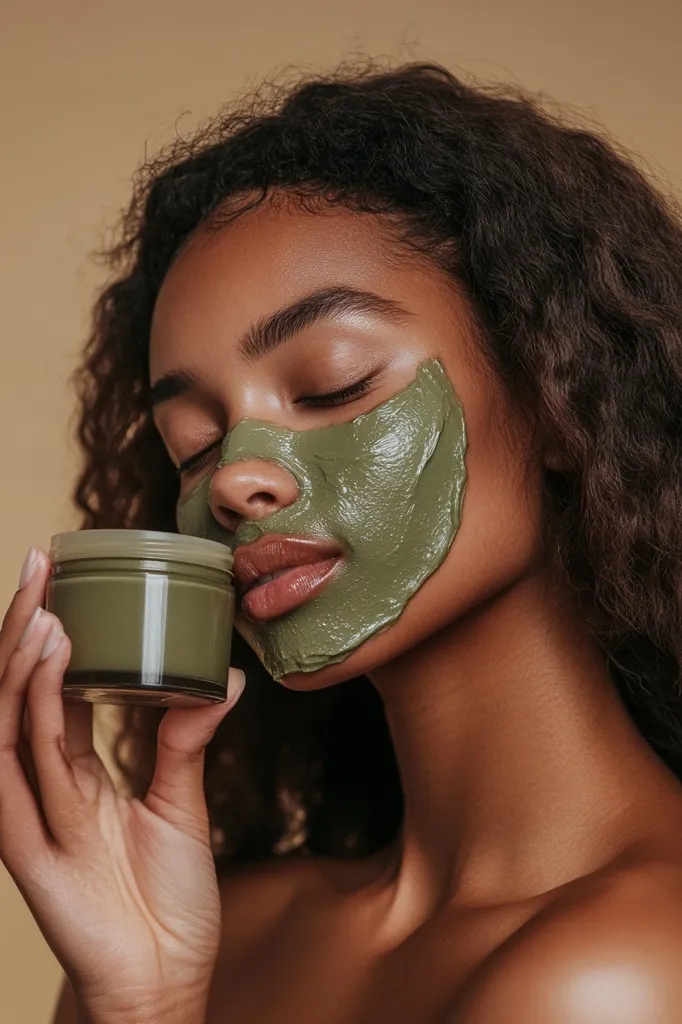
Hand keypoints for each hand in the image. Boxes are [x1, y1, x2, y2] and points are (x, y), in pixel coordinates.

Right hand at [0, 547, 244, 1023]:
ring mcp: (29, 813)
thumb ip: (186, 743)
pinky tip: (41, 662)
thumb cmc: (167, 902)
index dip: (53, 633)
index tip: (63, 576)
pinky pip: (21, 766)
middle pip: (21, 691)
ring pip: (11, 719)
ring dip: (22, 657)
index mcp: (73, 772)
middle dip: (25, 625)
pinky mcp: (26, 846)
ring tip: (44, 601)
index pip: (52, 688)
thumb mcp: (181, 805)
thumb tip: (223, 680)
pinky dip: (29, 710)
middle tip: (42, 562)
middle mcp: (43, 784)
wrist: (165, 979)